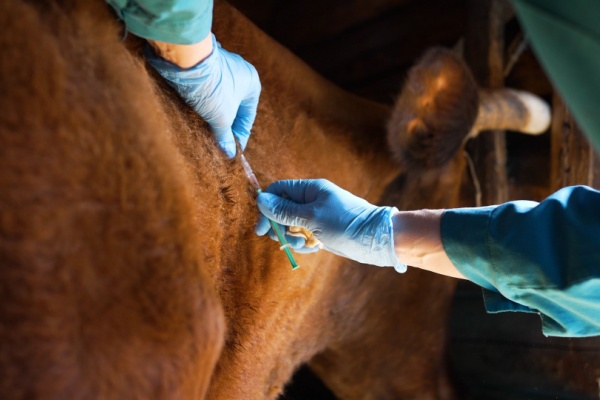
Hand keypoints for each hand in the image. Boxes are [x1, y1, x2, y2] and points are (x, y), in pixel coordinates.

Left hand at [146, 34, 260, 157]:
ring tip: (205, 130)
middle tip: (217, 143)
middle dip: (225, 125)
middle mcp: (240, 72)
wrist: (186, 61)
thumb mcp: (221, 118)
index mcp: (252, 83)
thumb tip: (229, 153)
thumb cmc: (211, 88)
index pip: (248, 116)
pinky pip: (208, 89)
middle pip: (234, 107)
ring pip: (220, 98)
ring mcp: (221, 66)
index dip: (240, 136)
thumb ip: (225, 137)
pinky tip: (196, 113)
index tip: (232, 150)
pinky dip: (204, 102)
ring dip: (214, 114)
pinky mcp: (204, 65)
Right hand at [255, 179, 405, 271]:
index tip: (261, 228)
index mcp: (310, 189)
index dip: (266, 207)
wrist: (375, 240)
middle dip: (279, 226)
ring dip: (291, 237)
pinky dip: (303, 244)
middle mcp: (312, 201)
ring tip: (303, 245)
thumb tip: (261, 200)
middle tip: (281, 239)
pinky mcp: (322, 231)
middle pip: (282, 210)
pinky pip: (303, 236)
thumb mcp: (312, 217)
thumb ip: (285, 210)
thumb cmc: (345, 223)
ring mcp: (317, 216)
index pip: (279, 191)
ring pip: (291, 225)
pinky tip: (312, 249)